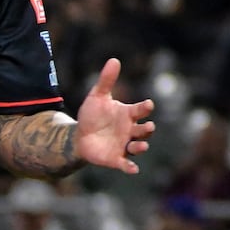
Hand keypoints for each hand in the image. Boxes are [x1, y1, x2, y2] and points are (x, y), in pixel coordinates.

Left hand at [73, 58, 154, 174]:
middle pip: (144, 130)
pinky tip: (133, 169)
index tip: (148, 104)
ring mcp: (124, 145)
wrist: (80, 135)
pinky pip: (126, 164)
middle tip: (148, 127)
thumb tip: (114, 60)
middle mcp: (130, 130)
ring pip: (138, 147)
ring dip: (141, 147)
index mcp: (127, 114)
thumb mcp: (97, 96)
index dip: (144, 108)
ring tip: (141, 146)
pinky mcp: (116, 158)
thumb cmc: (92, 115)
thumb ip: (106, 80)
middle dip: (147, 129)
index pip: (140, 110)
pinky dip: (130, 167)